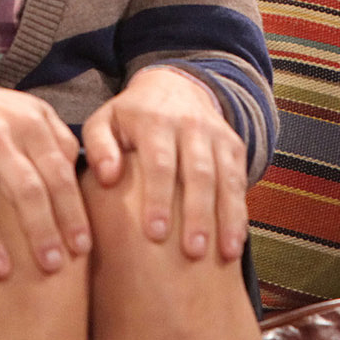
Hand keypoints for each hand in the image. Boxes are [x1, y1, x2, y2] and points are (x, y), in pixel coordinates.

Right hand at [0, 68, 88, 282]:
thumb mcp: (32, 113)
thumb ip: (60, 142)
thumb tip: (86, 177)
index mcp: (31, 125)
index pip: (58, 173)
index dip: (72, 211)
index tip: (82, 247)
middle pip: (25, 188)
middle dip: (41, 229)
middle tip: (52, 266)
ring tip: (1, 274)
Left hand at [81, 66, 246, 262]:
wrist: (174, 86)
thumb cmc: (130, 118)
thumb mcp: (105, 121)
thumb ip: (99, 146)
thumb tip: (107, 177)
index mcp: (155, 120)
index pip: (159, 162)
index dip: (159, 198)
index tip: (155, 234)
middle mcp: (190, 125)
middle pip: (199, 172)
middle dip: (198, 213)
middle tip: (192, 252)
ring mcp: (216, 135)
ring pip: (225, 178)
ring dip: (227, 216)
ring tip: (225, 253)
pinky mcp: (233, 146)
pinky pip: (240, 180)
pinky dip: (239, 212)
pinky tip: (236, 242)